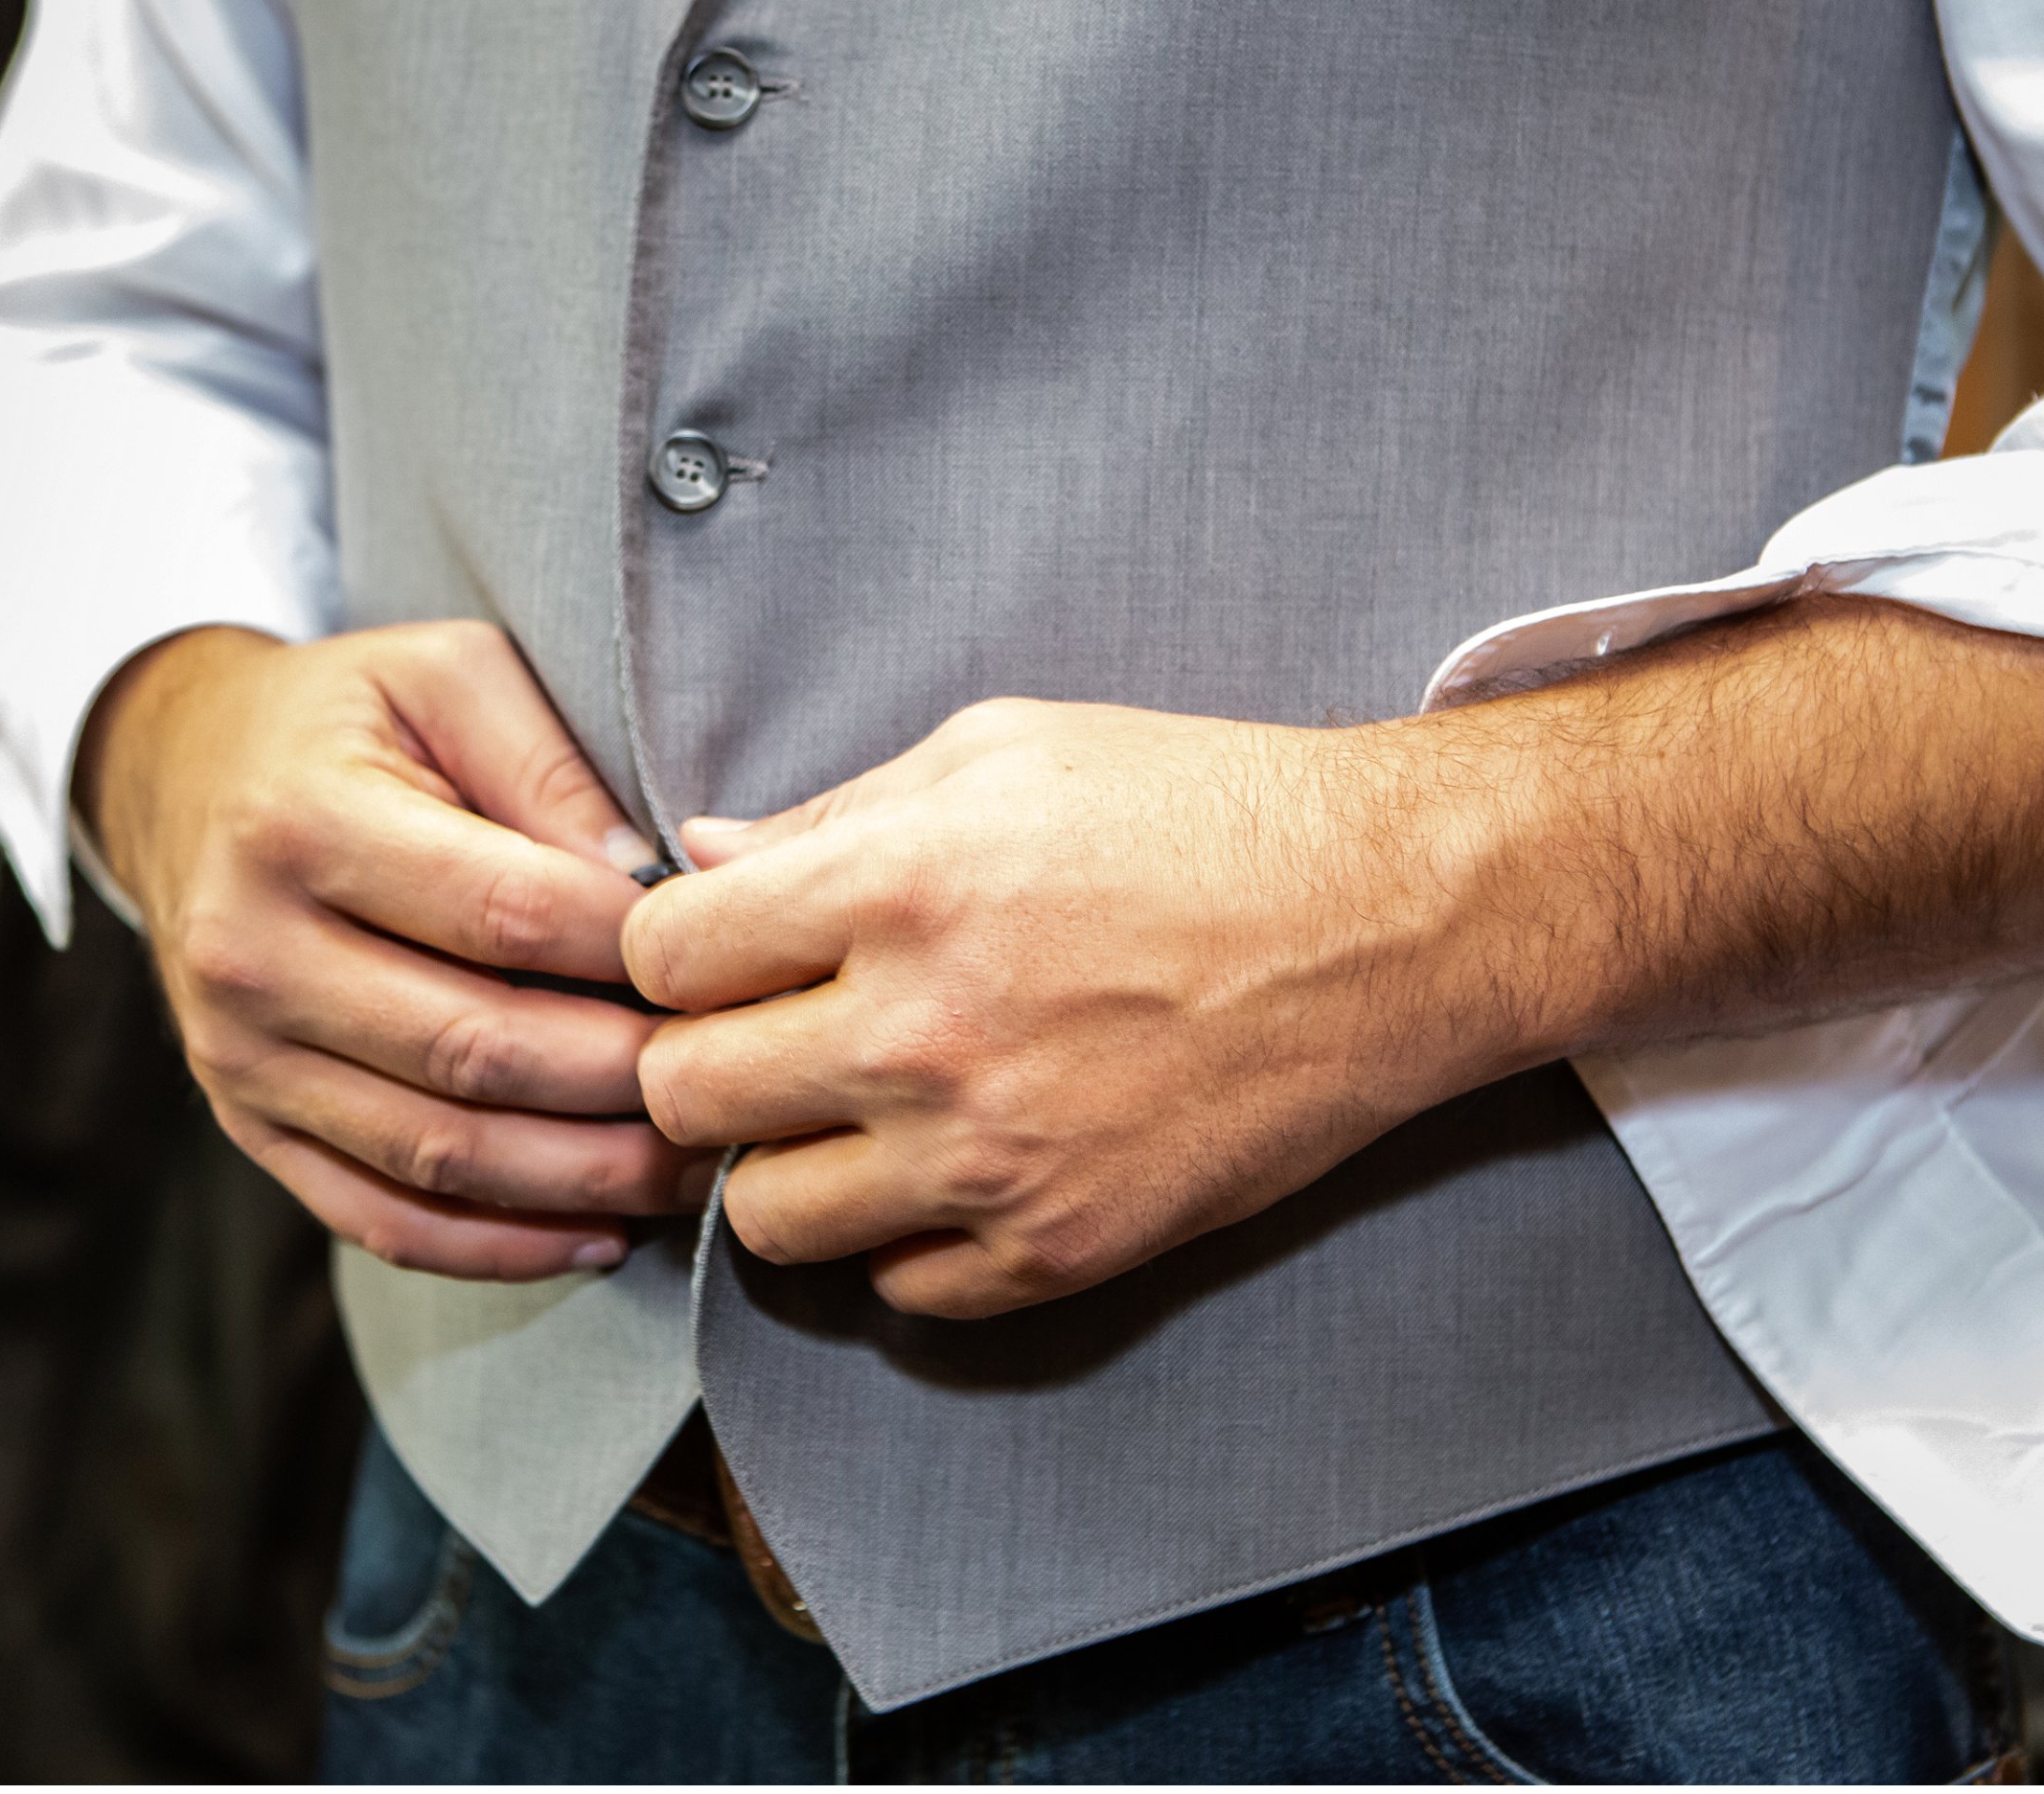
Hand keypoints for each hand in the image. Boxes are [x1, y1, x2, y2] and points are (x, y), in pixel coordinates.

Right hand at [85, 622, 709, 1278]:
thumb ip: (549, 763)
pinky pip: (380, 1217)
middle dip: (630, 1082)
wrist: (184, 775)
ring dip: (585, 1179)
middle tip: (741, 1086)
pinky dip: (497, 1246)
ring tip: (697, 1171)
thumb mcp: (447, 677)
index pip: (508, 914)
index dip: (634, 952)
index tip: (724, 965)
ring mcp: (238, 1055)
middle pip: (478, 1051)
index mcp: (301, 824)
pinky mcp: (245, 1123)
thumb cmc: (349, 721)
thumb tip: (653, 878)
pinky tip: (600, 1234)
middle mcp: (251, 952)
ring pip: (439, 1153)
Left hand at [621, 698, 1529, 1318]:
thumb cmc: (1194, 810)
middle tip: (768, 1043)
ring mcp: (990, 1158)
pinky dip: (905, 1242)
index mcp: (896, 885)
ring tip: (856, 1117)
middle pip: (683, 1098)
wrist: (1382, 923)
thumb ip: (835, 812)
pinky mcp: (1059, 1249)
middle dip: (705, 1067)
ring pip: (767, 1220)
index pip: (661, 957)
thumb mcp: (1004, 753)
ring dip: (790, 1169)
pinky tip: (953, 1171)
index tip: (719, 957)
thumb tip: (702, 857)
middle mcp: (924, 1033)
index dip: (672, 957)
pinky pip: (898, 1291)